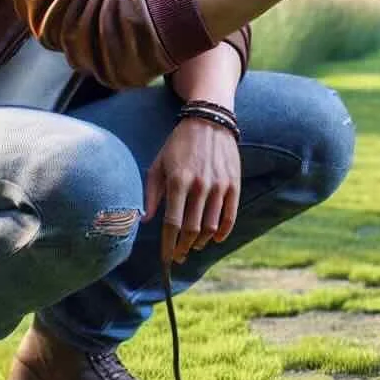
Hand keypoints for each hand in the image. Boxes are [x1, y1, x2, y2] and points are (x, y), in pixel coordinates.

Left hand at [144, 116, 240, 264]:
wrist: (209, 120)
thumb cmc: (179, 144)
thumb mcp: (159, 164)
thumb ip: (151, 193)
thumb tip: (145, 221)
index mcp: (178, 181)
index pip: (172, 223)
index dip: (167, 246)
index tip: (164, 259)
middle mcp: (199, 185)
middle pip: (192, 230)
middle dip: (183, 248)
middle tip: (177, 256)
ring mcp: (219, 185)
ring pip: (211, 226)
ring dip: (201, 242)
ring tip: (193, 246)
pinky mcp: (233, 184)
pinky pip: (230, 215)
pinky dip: (223, 231)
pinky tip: (216, 238)